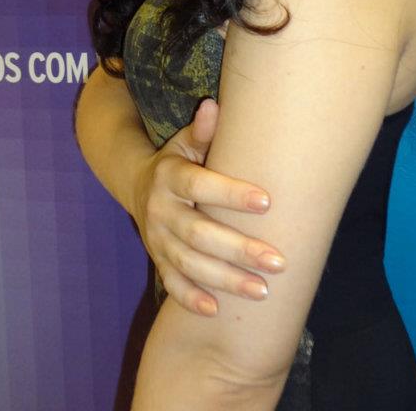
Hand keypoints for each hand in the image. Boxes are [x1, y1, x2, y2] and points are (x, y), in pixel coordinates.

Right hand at [132, 98, 285, 316]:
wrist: (137, 185)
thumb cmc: (177, 162)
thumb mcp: (183, 144)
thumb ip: (202, 132)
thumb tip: (213, 106)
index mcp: (169, 177)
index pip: (200, 185)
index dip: (231, 194)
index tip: (267, 202)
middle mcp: (160, 210)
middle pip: (199, 233)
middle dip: (239, 249)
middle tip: (278, 261)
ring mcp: (157, 239)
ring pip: (190, 263)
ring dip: (225, 280)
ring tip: (262, 290)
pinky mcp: (157, 259)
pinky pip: (171, 282)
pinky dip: (190, 298)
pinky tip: (216, 309)